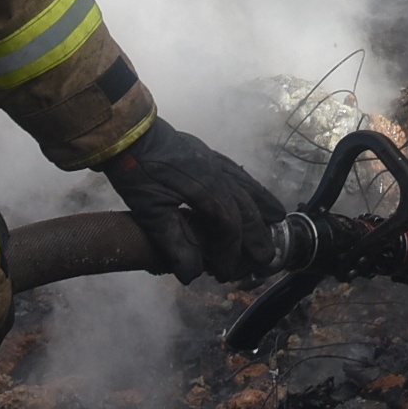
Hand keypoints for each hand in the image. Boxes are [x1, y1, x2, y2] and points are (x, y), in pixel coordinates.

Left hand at [102, 120, 284, 283]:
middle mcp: (217, 175)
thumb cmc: (137, 171)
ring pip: (246, 186)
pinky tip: (255, 189)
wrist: (129, 132)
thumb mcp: (149, 212)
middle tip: (265, 258)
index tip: (224, 273)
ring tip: (278, 219)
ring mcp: (213, 161)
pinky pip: (237, 171)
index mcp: (205, 190)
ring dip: (263, 205)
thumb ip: (173, 244)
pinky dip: (251, 184)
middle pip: (246, 208)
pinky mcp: (207, 154)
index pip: (229, 226)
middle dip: (257, 235)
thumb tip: (191, 276)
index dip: (230, 252)